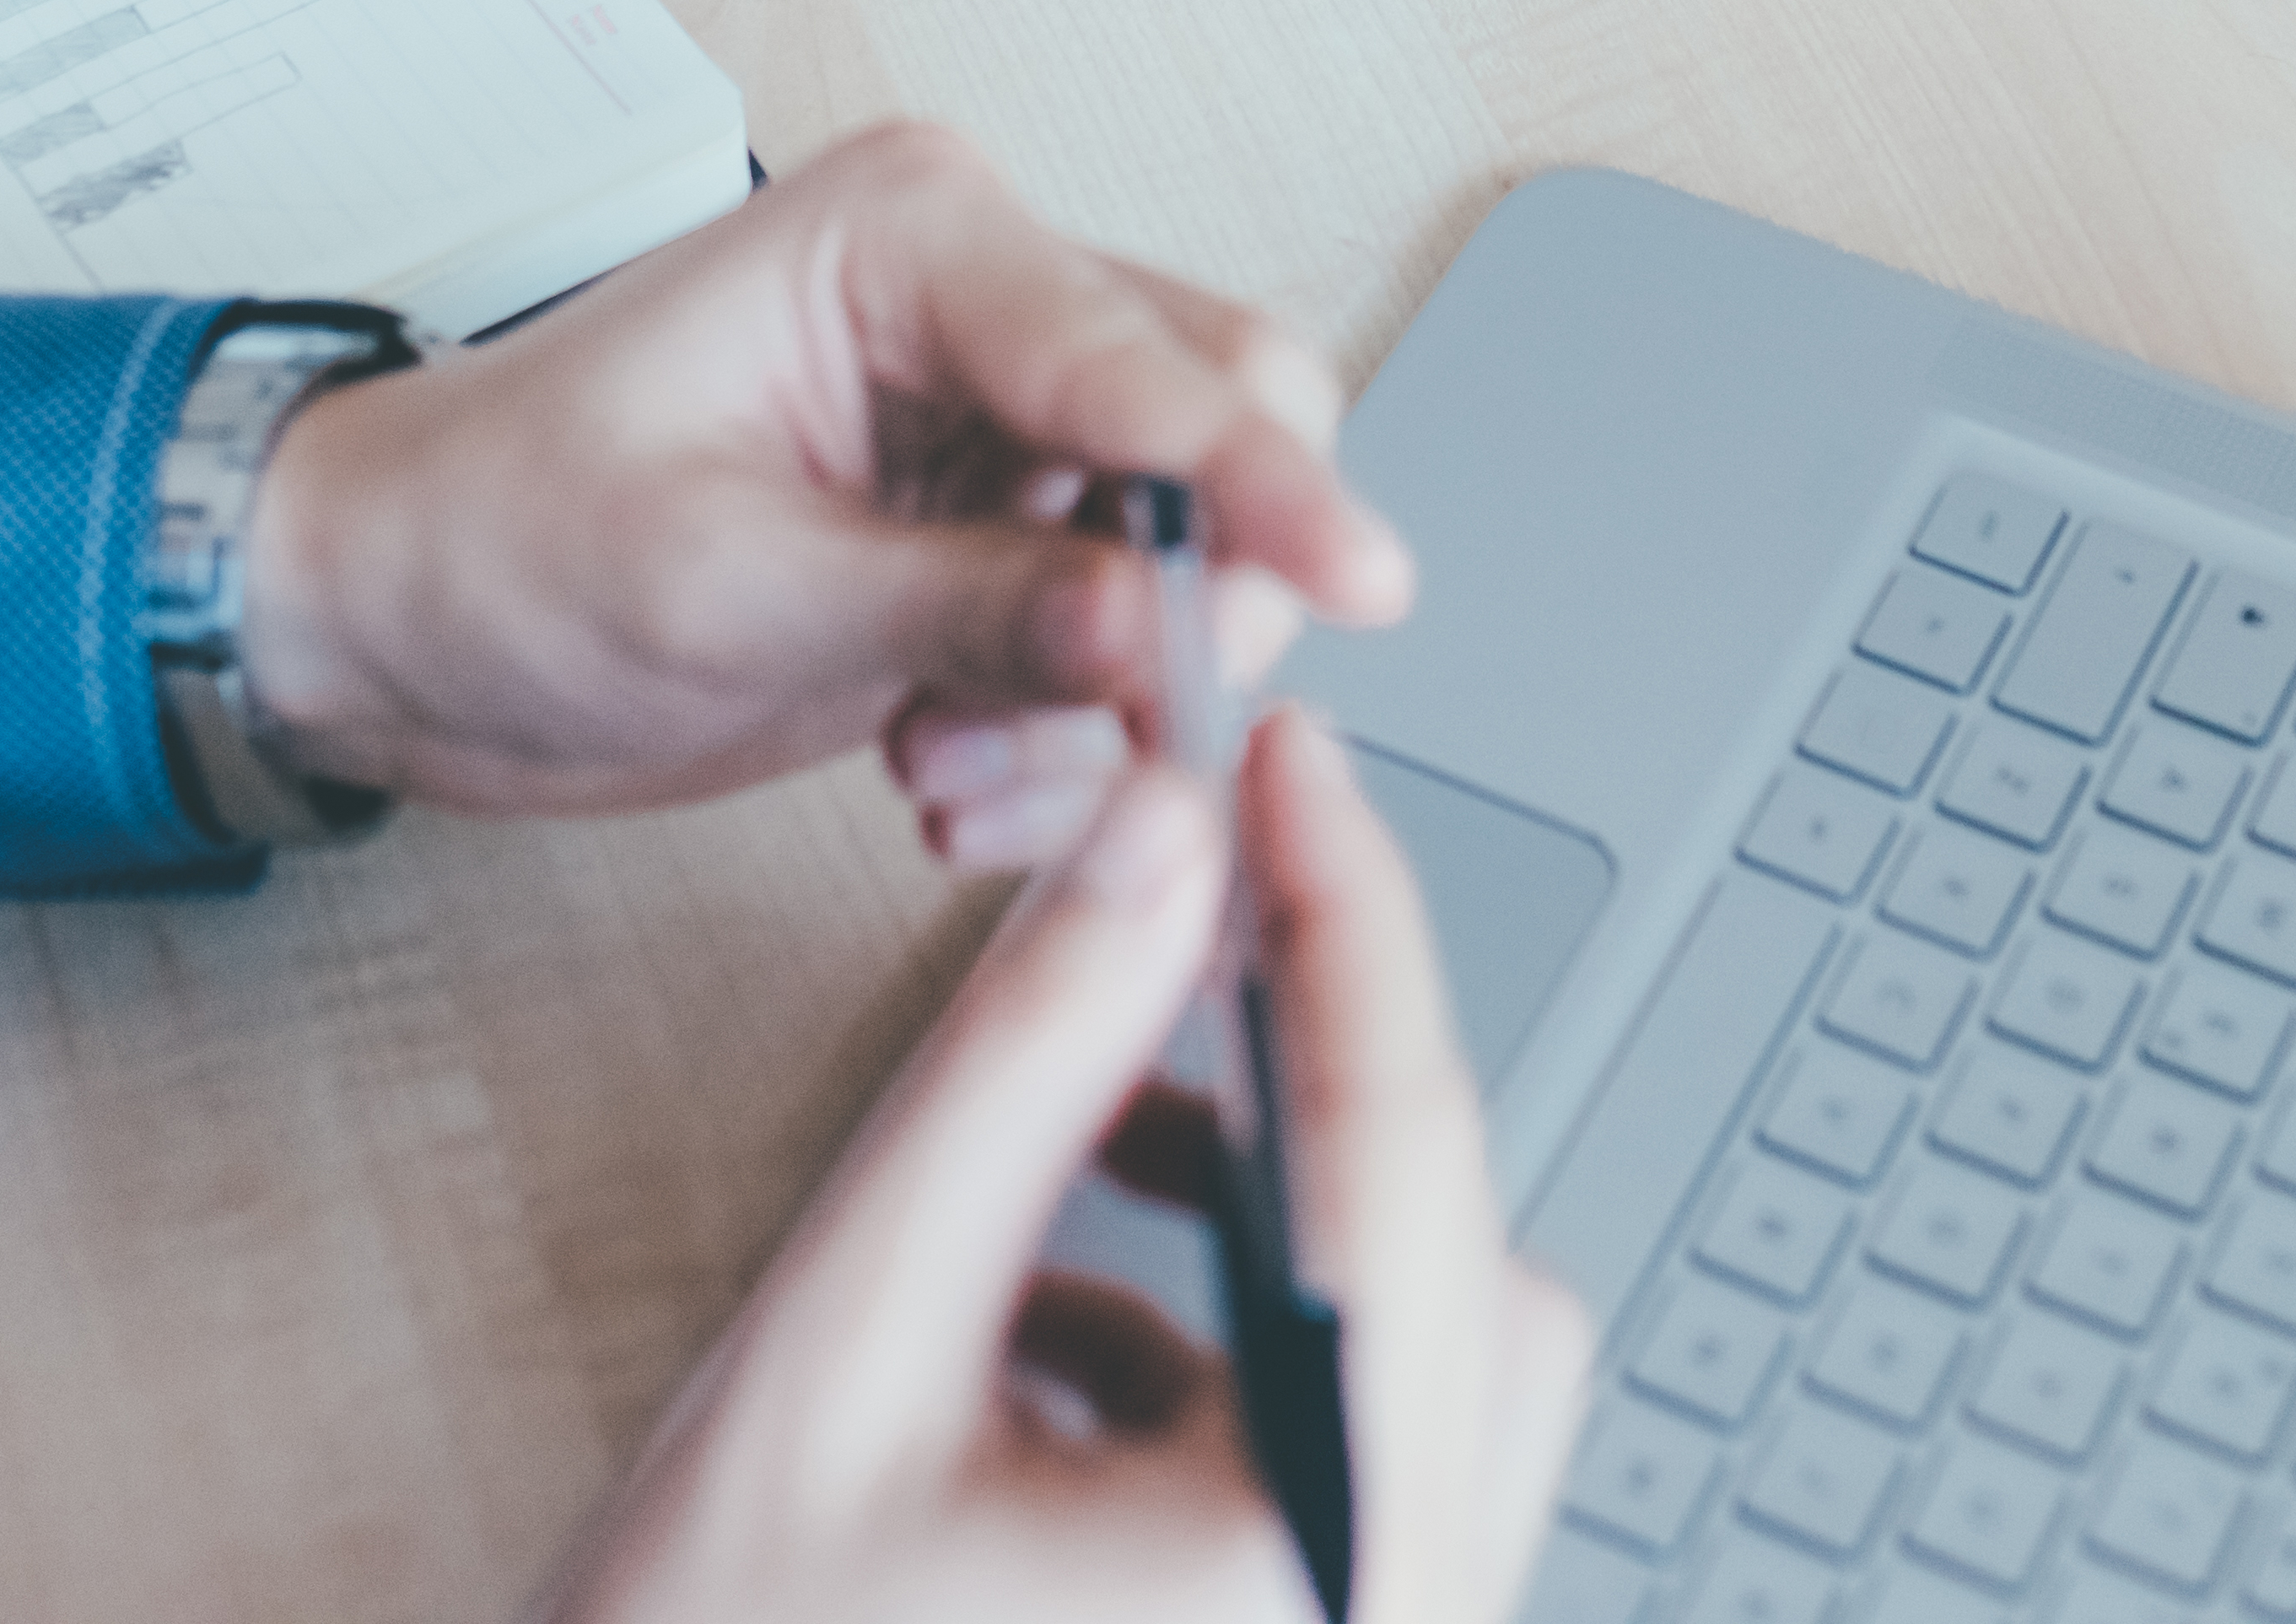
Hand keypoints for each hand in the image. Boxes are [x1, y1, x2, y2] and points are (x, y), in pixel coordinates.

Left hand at [236, 121, 1411, 843]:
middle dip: (1194, 601)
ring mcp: (996, 421)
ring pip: (1185, 552)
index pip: (1150, 359)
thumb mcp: (719, 585)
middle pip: (1220, 425)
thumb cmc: (495, 539)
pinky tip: (945, 774)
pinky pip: (1115, 636)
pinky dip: (1063, 734)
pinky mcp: (990, 533)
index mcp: (916, 236)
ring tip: (954, 769)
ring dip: (1106, 697)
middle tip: (1119, 730)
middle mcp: (983, 302)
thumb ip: (954, 608)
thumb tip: (1143, 633)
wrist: (390, 620)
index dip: (1265, 484)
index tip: (1359, 577)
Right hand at [543, 718, 1592, 1623]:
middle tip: (1181, 905)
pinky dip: (1228, 1357)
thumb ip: (1021, 1068)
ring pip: (1424, 1352)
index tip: (1289, 758)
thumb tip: (1161, 851)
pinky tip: (1050, 1338)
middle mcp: (1391, 1615)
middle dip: (1315, 1064)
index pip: (1396, 1146)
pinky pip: (1350, 1466)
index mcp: (1311, 1551)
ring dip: (1276, 1216)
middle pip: (1450, 1248)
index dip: (1347, 907)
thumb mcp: (845, 1336)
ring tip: (1083, 1147)